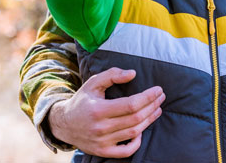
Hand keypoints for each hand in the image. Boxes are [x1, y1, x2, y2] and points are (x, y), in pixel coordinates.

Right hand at [48, 67, 164, 157]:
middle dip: (152, 106)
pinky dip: (137, 142)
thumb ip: (112, 75)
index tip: (158, 90)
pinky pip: (126, 151)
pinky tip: (142, 129)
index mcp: (98, 110)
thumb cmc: (82, 101)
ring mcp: (102, 142)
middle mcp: (100, 128)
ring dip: (149, 120)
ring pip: (134, 132)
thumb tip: (133, 74)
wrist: (64, 124)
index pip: (131, 104)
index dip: (148, 97)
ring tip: (157, 109)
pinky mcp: (103, 152)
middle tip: (161, 97)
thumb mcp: (93, 83)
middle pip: (135, 118)